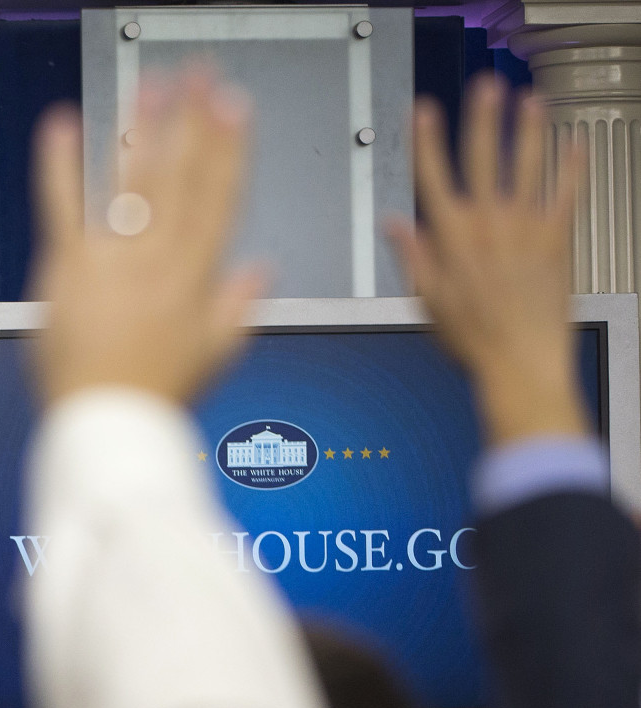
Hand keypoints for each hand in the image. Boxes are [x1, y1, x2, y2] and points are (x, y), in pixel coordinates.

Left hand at [33, 71, 264, 407]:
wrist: (106, 423)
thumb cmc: (153, 396)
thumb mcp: (214, 355)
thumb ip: (238, 307)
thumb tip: (262, 272)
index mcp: (196, 278)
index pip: (219, 198)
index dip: (229, 148)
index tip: (235, 108)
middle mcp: (158, 260)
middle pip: (181, 177)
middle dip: (192, 121)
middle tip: (199, 74)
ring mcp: (113, 260)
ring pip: (133, 182)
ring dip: (142, 129)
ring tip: (151, 85)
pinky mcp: (68, 268)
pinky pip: (63, 205)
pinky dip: (60, 164)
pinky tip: (61, 125)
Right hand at [385, 77, 585, 447]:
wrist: (519, 361)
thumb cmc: (472, 340)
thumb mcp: (426, 300)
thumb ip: (412, 255)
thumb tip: (393, 224)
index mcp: (451, 238)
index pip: (433, 177)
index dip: (427, 141)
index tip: (424, 112)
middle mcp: (489, 224)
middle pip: (483, 158)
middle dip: (483, 118)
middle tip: (487, 87)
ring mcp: (526, 227)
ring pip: (527, 166)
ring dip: (530, 130)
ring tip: (532, 101)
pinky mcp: (558, 238)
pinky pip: (568, 192)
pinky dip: (573, 165)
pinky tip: (575, 144)